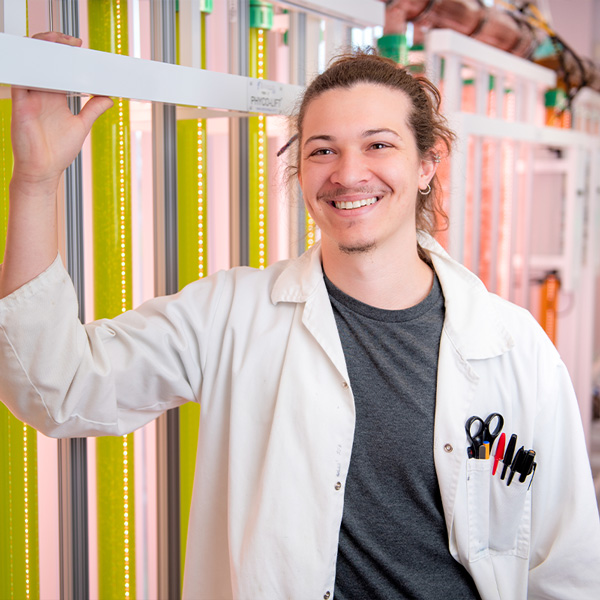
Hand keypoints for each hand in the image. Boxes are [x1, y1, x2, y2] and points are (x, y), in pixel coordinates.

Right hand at [10, 32, 112, 192]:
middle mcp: (41, 92)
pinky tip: (40, 57)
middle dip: (56, 44)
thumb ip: (93, 110)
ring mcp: (29, 96)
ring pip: (30, 61)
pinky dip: (28, 64)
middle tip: (75, 42)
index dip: (68, 55)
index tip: (83, 48)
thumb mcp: (81, 126)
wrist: (42, 170)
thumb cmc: (58, 152)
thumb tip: (109, 97)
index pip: (59, 68)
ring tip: (59, 41)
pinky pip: (20, 76)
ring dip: (42, 47)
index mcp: (55, 96)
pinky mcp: (20, 102)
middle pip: (44, 59)